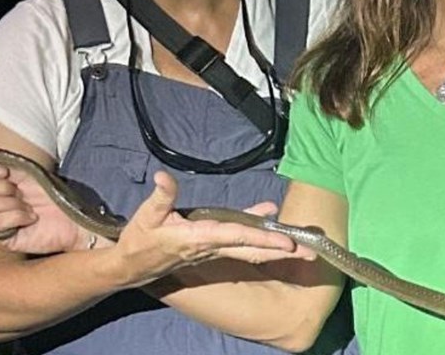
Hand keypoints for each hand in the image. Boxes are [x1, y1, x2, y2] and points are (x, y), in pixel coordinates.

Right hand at [0, 161, 83, 254]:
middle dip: (2, 187)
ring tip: (29, 207)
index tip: (5, 172)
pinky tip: (31, 219)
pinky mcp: (4, 239)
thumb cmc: (53, 197)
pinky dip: (18, 216)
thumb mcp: (28, 175)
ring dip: (13, 202)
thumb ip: (6, 167)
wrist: (72, 219)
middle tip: (21, 193)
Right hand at [109, 171, 313, 288]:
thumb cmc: (140, 241)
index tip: (287, 242)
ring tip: (304, 247)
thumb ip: (162, 196)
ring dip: (277, 248)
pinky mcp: (214, 248)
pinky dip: (259, 237)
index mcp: (200, 238)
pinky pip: (242, 244)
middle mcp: (213, 247)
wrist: (131, 267)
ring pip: (251, 250)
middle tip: (312, 252)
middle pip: (254, 250)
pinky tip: (270, 219)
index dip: (263, 239)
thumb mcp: (147, 216)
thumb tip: (164, 176)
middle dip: (282, 251)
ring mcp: (215, 250)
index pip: (238, 238)